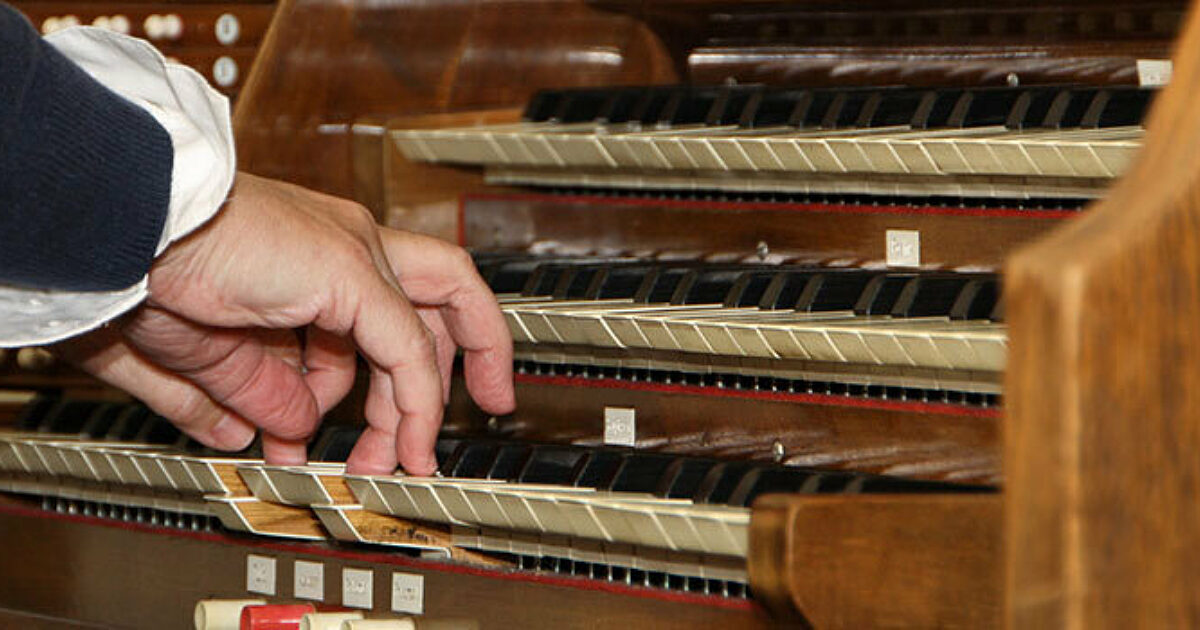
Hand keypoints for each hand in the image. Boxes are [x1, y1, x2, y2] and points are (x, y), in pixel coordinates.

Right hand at [56, 173, 513, 474]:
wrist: (114, 227)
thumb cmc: (137, 267)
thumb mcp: (202, 352)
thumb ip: (250, 393)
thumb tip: (282, 431)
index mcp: (310, 257)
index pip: (379, 314)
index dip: (384, 379)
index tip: (390, 431)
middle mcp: (343, 243)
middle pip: (433, 302)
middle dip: (439, 379)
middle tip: (420, 447)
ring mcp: (351, 250)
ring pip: (433, 320)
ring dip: (419, 406)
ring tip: (400, 464)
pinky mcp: (349, 268)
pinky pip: (405, 349)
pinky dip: (416, 403)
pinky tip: (407, 445)